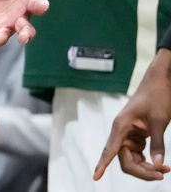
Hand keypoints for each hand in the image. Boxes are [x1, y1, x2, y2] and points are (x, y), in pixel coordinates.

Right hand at [94, 48, 170, 180]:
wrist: (159, 82)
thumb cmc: (157, 97)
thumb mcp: (160, 120)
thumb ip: (158, 143)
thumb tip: (158, 165)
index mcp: (121, 126)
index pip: (110, 150)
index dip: (102, 165)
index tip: (95, 177)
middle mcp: (121, 132)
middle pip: (125, 160)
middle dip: (142, 171)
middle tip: (162, 174)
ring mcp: (128, 134)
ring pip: (132, 160)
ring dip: (147, 168)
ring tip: (166, 169)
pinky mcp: (135, 136)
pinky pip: (138, 155)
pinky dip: (149, 161)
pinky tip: (160, 163)